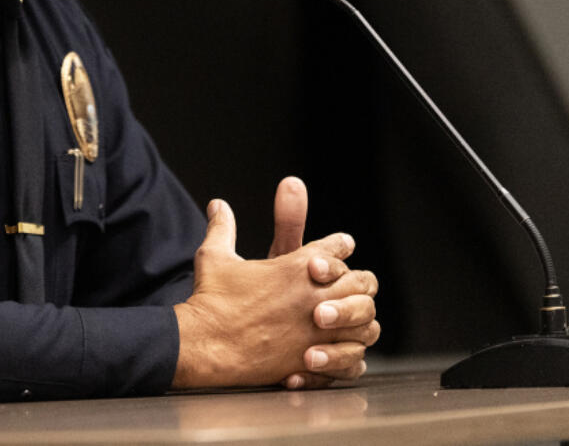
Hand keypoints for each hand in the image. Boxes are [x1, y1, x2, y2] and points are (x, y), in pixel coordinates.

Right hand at [171, 181, 378, 389]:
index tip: (343, 245)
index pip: (336, 247)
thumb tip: (218, 205)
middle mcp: (313, 297)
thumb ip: (223, 227)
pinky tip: (340, 350)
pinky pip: (351, 360)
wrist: (204, 345)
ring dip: (360, 319)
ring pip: (365, 322)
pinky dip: (350, 355)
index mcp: (295, 267)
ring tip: (351, 319)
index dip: (340, 244)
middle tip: (351, 284)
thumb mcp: (215, 256)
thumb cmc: (210, 300)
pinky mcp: (313, 362)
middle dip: (357, 281)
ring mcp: (316, 332)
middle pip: (361, 283)